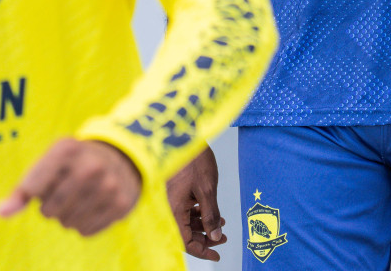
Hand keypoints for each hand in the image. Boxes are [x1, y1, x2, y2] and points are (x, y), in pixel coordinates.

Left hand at [0, 138, 141, 236]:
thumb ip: (21, 191)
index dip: (34, 191)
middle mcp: (91, 164)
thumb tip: (1, 212)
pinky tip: (93, 206)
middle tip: (64, 191)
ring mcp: (108, 185)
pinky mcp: (121, 204)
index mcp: (66, 148)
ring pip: (67, 223)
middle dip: (50, 207)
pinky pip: (85, 231)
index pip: (31, 189)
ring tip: (79, 198)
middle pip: (48, 210)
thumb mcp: (47, 166)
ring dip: (67, 217)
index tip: (46, 179)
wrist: (121, 159)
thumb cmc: (71, 166)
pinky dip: (84, 224)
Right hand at [166, 145, 226, 259]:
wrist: (183, 134)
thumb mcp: (207, 189)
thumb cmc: (193, 158)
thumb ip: (211, 214)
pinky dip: (199, 213)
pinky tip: (211, 212)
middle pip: (185, 233)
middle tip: (221, 239)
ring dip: (203, 226)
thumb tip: (214, 236)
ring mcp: (172, 199)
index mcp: (173, 209)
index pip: (185, 241)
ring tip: (221, 225)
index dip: (201, 251)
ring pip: (186, 221)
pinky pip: (185, 209)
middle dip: (204, 238)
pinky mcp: (176, 191)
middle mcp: (169, 207)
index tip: (216, 255)